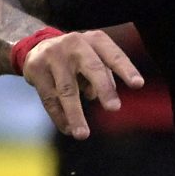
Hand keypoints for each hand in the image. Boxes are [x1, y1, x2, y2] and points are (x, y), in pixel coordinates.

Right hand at [23, 29, 142, 139]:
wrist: (38, 46)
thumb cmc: (77, 58)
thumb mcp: (94, 59)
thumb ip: (105, 76)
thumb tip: (107, 96)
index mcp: (95, 40)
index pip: (114, 55)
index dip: (126, 69)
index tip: (138, 84)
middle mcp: (75, 43)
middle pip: (92, 68)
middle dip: (104, 89)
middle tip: (114, 108)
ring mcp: (54, 55)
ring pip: (67, 89)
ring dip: (75, 114)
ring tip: (83, 135)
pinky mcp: (36, 68)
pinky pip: (50, 98)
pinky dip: (59, 116)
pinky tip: (68, 129)